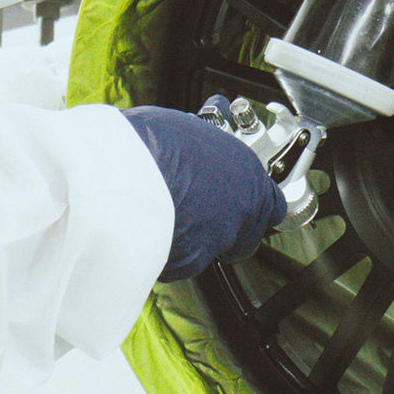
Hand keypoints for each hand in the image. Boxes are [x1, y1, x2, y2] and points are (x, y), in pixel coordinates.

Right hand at [121, 100, 286, 280]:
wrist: (120, 174)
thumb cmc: (151, 144)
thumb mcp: (188, 130)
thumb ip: (205, 150)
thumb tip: (197, 144)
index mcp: (248, 174)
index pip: (272, 204)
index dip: (254, 205)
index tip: (242, 203)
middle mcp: (241, 210)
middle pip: (247, 234)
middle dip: (228, 228)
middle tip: (201, 211)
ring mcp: (218, 239)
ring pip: (215, 249)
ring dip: (199, 238)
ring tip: (170, 216)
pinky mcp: (191, 262)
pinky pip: (185, 259)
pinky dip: (173, 250)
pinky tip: (154, 230)